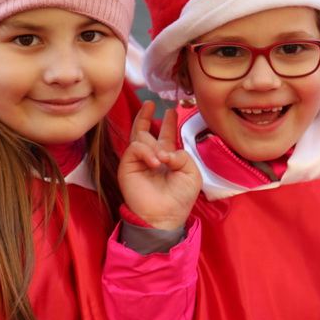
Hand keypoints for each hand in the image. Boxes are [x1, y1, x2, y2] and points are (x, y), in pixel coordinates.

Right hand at [118, 100, 201, 229]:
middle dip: (146, 116)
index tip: (171, 110)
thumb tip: (164, 150)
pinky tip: (156, 162)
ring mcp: (138, 161)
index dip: (168, 122)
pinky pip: (135, 147)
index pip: (165, 135)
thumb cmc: (180, 198)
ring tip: (163, 161)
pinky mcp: (128, 166)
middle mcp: (151, 157)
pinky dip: (146, 151)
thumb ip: (182, 154)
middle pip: (145, 130)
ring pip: (140, 136)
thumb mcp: (191, 173)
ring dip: (153, 144)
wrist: (165, 216)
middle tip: (150, 103)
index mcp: (167, 158)